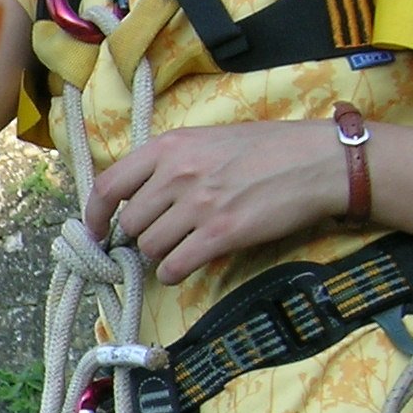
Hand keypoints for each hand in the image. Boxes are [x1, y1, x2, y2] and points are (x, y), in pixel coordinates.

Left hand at [86, 120, 350, 282]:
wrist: (318, 161)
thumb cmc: (267, 149)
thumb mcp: (208, 140)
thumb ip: (170, 163)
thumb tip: (137, 196)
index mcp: (169, 146)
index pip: (108, 185)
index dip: (94, 215)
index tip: (95, 232)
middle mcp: (178, 174)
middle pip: (129, 224)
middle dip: (137, 238)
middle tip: (156, 239)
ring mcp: (198, 204)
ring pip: (149, 247)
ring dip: (158, 255)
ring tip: (179, 247)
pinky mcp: (221, 233)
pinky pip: (174, 266)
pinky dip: (173, 273)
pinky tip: (184, 266)